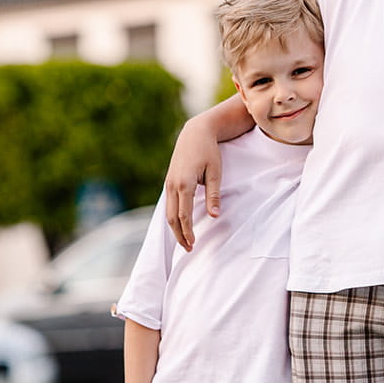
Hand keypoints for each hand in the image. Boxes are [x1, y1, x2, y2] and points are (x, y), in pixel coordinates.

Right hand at [165, 117, 220, 251]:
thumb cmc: (208, 152)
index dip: (188, 232)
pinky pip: (168, 205)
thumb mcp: (215, 172)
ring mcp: (168, 184)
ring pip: (168, 212)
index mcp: (184, 184)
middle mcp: (172, 185)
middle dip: (180, 235)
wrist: (195, 133)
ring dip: (175, 229)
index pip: (184, 215)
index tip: (194, 244)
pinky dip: (173, 218)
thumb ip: (214, 195)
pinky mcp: (169, 182)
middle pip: (172, 217)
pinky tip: (180, 225)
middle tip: (189, 249)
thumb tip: (215, 216)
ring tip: (185, 241)